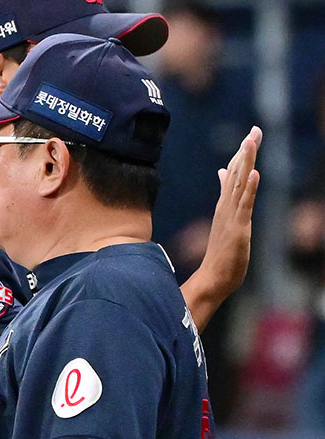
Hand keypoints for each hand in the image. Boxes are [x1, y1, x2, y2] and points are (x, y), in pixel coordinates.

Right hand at [198, 125, 261, 298]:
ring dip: (246, 163)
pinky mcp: (238, 228)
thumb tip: (223, 173)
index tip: (250, 134)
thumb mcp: (226, 219)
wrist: (212, 279)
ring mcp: (231, 217)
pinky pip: (244, 205)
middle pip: (237, 173)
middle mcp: (226, 207)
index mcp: (225, 205)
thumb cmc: (221, 254)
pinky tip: (254, 174)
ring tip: (250, 142)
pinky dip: (249, 189)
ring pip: (240, 185)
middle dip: (246, 151)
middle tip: (254, 130)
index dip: (242, 154)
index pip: (234, 174)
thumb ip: (226, 195)